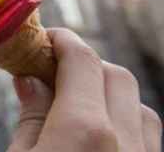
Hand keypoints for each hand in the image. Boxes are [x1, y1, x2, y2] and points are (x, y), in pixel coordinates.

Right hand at [8, 28, 161, 151]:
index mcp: (84, 132)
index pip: (82, 61)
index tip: (46, 39)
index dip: (63, 41)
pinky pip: (150, 142)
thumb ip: (30, 120)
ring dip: (111, 98)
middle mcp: (126, 144)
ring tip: (76, 109)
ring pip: (142, 110)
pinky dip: (127, 128)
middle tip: (53, 73)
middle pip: (117, 78)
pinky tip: (100, 140)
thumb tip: (30, 82)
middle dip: (86, 66)